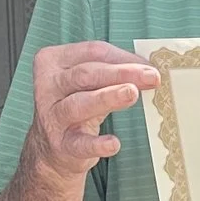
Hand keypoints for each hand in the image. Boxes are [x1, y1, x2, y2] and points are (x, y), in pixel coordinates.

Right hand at [27, 39, 160, 177]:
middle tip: (151, 76)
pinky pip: (80, 143)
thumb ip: (112, 72)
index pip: (92, 52)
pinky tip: (114, 143)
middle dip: (121, 73)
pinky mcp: (61, 145)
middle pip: (86, 74)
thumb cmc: (76, 104)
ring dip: (108, 97)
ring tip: (132, 94)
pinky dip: (97, 144)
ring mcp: (53, 116)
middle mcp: (48, 86)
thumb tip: (148, 70)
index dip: (123, 57)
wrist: (50, 148)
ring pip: (80, 103)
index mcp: (53, 62)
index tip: (149, 66)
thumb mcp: (87, 82)